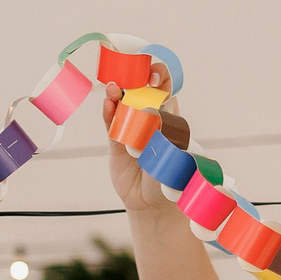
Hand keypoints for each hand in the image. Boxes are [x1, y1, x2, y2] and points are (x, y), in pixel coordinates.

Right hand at [101, 61, 173, 213]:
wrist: (153, 202)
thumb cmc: (168, 176)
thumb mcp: (172, 152)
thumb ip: (163, 132)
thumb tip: (152, 113)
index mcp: (167, 116)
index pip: (164, 88)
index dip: (161, 77)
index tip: (155, 77)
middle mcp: (147, 119)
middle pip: (139, 91)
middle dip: (134, 79)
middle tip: (130, 76)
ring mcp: (130, 129)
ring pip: (122, 105)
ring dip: (117, 94)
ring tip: (113, 88)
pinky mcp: (116, 143)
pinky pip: (112, 125)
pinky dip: (109, 114)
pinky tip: (108, 105)